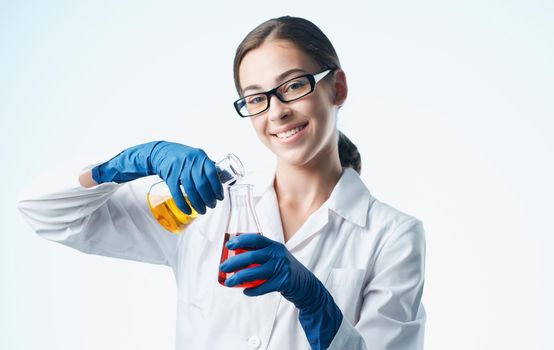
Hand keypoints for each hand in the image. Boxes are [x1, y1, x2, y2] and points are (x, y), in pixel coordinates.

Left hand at [92, 141, 222, 213]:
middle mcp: (182, 158)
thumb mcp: (122, 166)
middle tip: (201, 211)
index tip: (184, 211)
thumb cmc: (140, 160)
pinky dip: (217, 184)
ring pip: (206, 177)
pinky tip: (219, 196)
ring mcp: (194, 156)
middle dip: (200, 198)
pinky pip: (213, 171)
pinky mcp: (202, 157)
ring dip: (211, 193)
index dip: (182, 199)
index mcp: (164, 162)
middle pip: (194, 181)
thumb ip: (103, 173)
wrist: (158, 147)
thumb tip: (80, 179)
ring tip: (211, 206)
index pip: (176, 182)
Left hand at [219, 234, 342, 349]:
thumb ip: (261, 255)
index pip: (255, 239)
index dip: (240, 240)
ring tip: (229, 282)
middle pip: (251, 255)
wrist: (306, 284)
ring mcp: (281, 267)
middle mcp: (278, 254)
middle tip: (222, 267)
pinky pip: (263, 287)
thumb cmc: (284, 269)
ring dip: (239, 277)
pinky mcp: (283, 281)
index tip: (228, 246)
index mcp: (274, 245)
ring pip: (255, 272)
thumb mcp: (276, 257)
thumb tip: (235, 257)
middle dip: (234, 261)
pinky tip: (245, 291)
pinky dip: (252, 290)